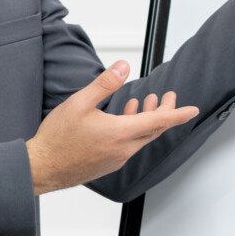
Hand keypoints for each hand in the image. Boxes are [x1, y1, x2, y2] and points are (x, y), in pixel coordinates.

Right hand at [27, 61, 198, 194]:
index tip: (192, 109)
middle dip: (164, 112)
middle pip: (153, 130)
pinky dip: (134, 130)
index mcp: (120, 133)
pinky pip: (129, 146)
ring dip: (147, 120)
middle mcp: (123, 149)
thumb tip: (123, 68)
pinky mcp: (108, 164)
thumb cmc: (57, 139)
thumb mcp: (79, 103)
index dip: (177, 114)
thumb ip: (104, 84)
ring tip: (146, 102)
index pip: (158, 122)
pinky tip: (125, 118)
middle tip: (168, 97)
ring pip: (141, 138)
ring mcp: (116, 159)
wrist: (42, 168)